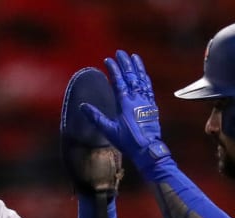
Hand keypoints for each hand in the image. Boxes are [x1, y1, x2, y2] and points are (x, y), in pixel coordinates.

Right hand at [79, 50, 171, 174]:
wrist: (148, 149)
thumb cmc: (128, 141)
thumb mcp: (109, 130)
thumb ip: (95, 117)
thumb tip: (82, 106)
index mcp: (125, 103)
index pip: (118, 81)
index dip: (113, 69)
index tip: (109, 60)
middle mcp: (137, 98)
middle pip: (131, 76)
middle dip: (125, 63)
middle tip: (121, 52)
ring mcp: (146, 101)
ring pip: (141, 79)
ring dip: (137, 67)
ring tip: (134, 57)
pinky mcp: (152, 106)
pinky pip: (149, 88)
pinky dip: (145, 78)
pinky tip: (143, 74)